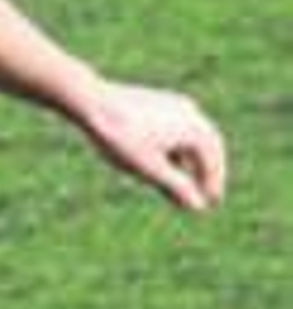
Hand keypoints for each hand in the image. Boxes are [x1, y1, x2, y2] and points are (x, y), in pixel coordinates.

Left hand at [83, 81, 227, 212]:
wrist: (93, 102)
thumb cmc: (122, 138)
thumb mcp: (150, 168)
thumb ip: (177, 187)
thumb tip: (198, 206)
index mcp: (194, 128)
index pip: (212, 160)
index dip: (213, 183)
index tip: (211, 203)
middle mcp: (191, 112)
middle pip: (208, 146)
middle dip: (208, 171)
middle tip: (208, 194)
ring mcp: (175, 104)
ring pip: (191, 137)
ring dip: (191, 161)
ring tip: (184, 184)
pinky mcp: (158, 102)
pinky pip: (177, 128)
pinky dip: (177, 148)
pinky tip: (165, 163)